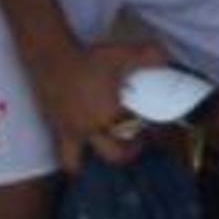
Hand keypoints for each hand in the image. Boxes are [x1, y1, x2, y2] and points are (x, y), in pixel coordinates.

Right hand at [32, 40, 165, 172]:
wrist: (52, 58)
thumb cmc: (89, 59)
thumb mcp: (125, 54)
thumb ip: (150, 57)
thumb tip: (166, 62)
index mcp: (108, 115)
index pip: (133, 132)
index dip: (146, 133)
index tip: (153, 130)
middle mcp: (88, 130)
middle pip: (112, 155)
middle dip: (127, 153)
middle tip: (135, 144)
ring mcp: (67, 132)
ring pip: (76, 163)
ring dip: (88, 164)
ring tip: (102, 153)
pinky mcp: (52, 128)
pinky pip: (61, 151)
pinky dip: (71, 155)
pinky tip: (80, 146)